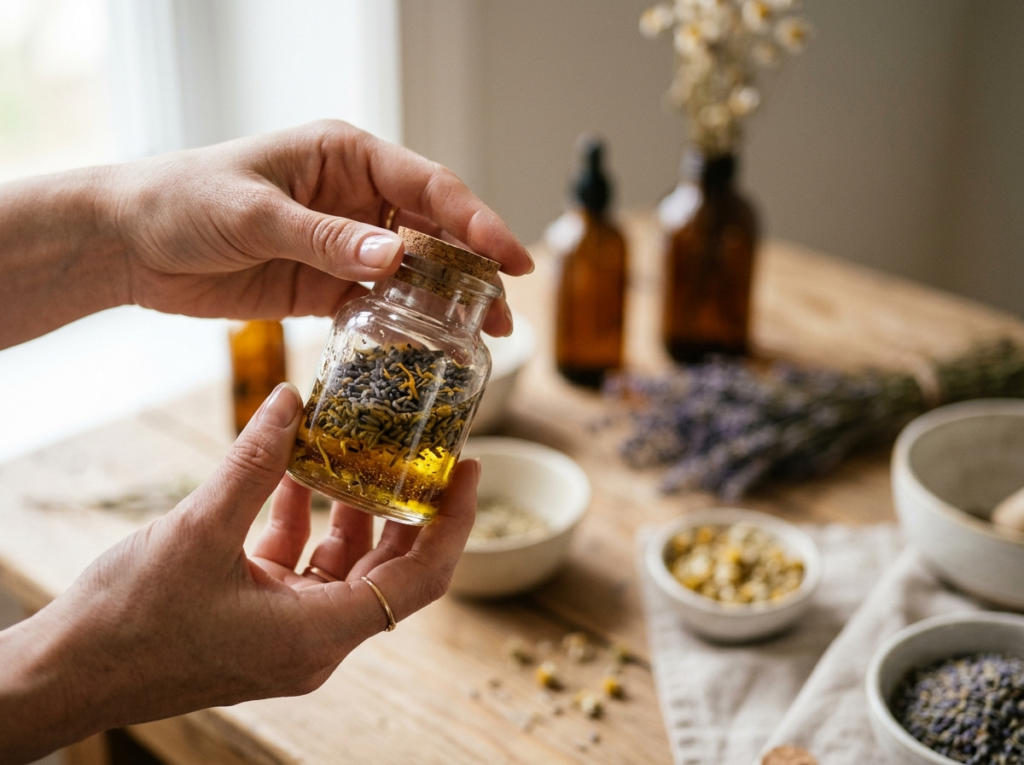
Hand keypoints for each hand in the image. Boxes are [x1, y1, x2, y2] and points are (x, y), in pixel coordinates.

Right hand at [0, 383, 478, 760]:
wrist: (65, 674)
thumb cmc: (128, 622)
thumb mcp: (199, 529)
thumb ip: (254, 462)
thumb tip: (291, 398)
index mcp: (318, 633)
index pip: (420, 580)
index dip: (453, 525)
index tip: (469, 472)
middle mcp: (314, 640)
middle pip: (389, 570)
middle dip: (409, 510)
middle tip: (425, 453)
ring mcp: (286, 632)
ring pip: (343, 564)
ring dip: (349, 507)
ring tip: (355, 448)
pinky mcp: (257, 620)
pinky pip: (299, 565)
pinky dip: (302, 521)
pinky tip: (292, 472)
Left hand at [111, 119, 532, 335]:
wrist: (131, 244)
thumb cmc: (183, 201)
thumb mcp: (254, 214)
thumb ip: (325, 237)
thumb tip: (395, 258)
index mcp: (346, 156)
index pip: (428, 186)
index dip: (476, 221)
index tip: (511, 257)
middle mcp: (356, 198)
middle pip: (435, 231)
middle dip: (476, 268)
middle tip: (507, 310)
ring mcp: (345, 245)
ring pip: (415, 273)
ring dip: (449, 302)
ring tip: (486, 337)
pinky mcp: (327, 287)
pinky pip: (380, 306)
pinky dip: (406, 326)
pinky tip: (430, 348)